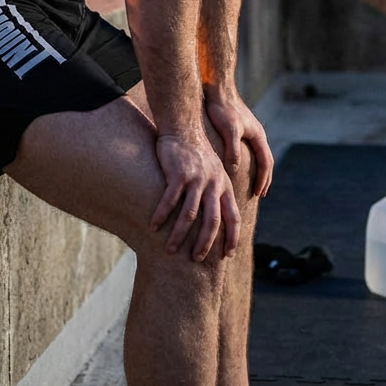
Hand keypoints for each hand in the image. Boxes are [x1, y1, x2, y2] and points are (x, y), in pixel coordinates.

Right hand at [151, 131, 239, 260]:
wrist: (184, 126)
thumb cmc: (196, 152)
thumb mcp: (214, 170)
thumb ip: (217, 190)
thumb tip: (217, 214)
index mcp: (223, 185)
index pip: (233, 217)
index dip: (231, 237)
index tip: (227, 255)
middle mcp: (213, 184)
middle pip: (212, 222)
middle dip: (204, 244)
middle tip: (195, 259)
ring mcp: (196, 179)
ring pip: (189, 215)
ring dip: (179, 235)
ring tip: (170, 249)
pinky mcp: (178, 174)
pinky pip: (169, 200)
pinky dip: (161, 215)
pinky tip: (153, 226)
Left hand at [203, 83, 273, 197]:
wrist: (217, 86)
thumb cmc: (222, 107)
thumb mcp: (229, 130)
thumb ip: (233, 149)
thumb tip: (236, 169)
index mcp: (258, 135)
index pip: (266, 163)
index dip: (262, 179)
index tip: (258, 194)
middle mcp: (257, 133)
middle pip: (265, 160)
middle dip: (264, 178)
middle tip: (260, 194)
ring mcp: (249, 130)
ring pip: (258, 154)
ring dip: (257, 170)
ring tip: (252, 183)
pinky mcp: (240, 127)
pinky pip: (248, 149)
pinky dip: (248, 161)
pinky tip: (238, 166)